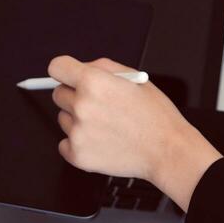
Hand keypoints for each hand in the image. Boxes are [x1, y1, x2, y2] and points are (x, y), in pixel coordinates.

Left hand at [49, 56, 220, 210]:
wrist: (167, 150)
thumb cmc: (155, 115)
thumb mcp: (133, 77)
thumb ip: (101, 67)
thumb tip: (81, 67)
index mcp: (93, 82)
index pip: (57, 67)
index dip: (64, 71)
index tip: (68, 76)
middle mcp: (81, 106)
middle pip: (58, 94)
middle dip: (74, 96)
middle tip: (98, 105)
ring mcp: (77, 132)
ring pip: (63, 118)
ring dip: (78, 120)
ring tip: (106, 125)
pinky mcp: (77, 154)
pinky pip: (64, 143)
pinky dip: (78, 143)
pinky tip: (100, 140)